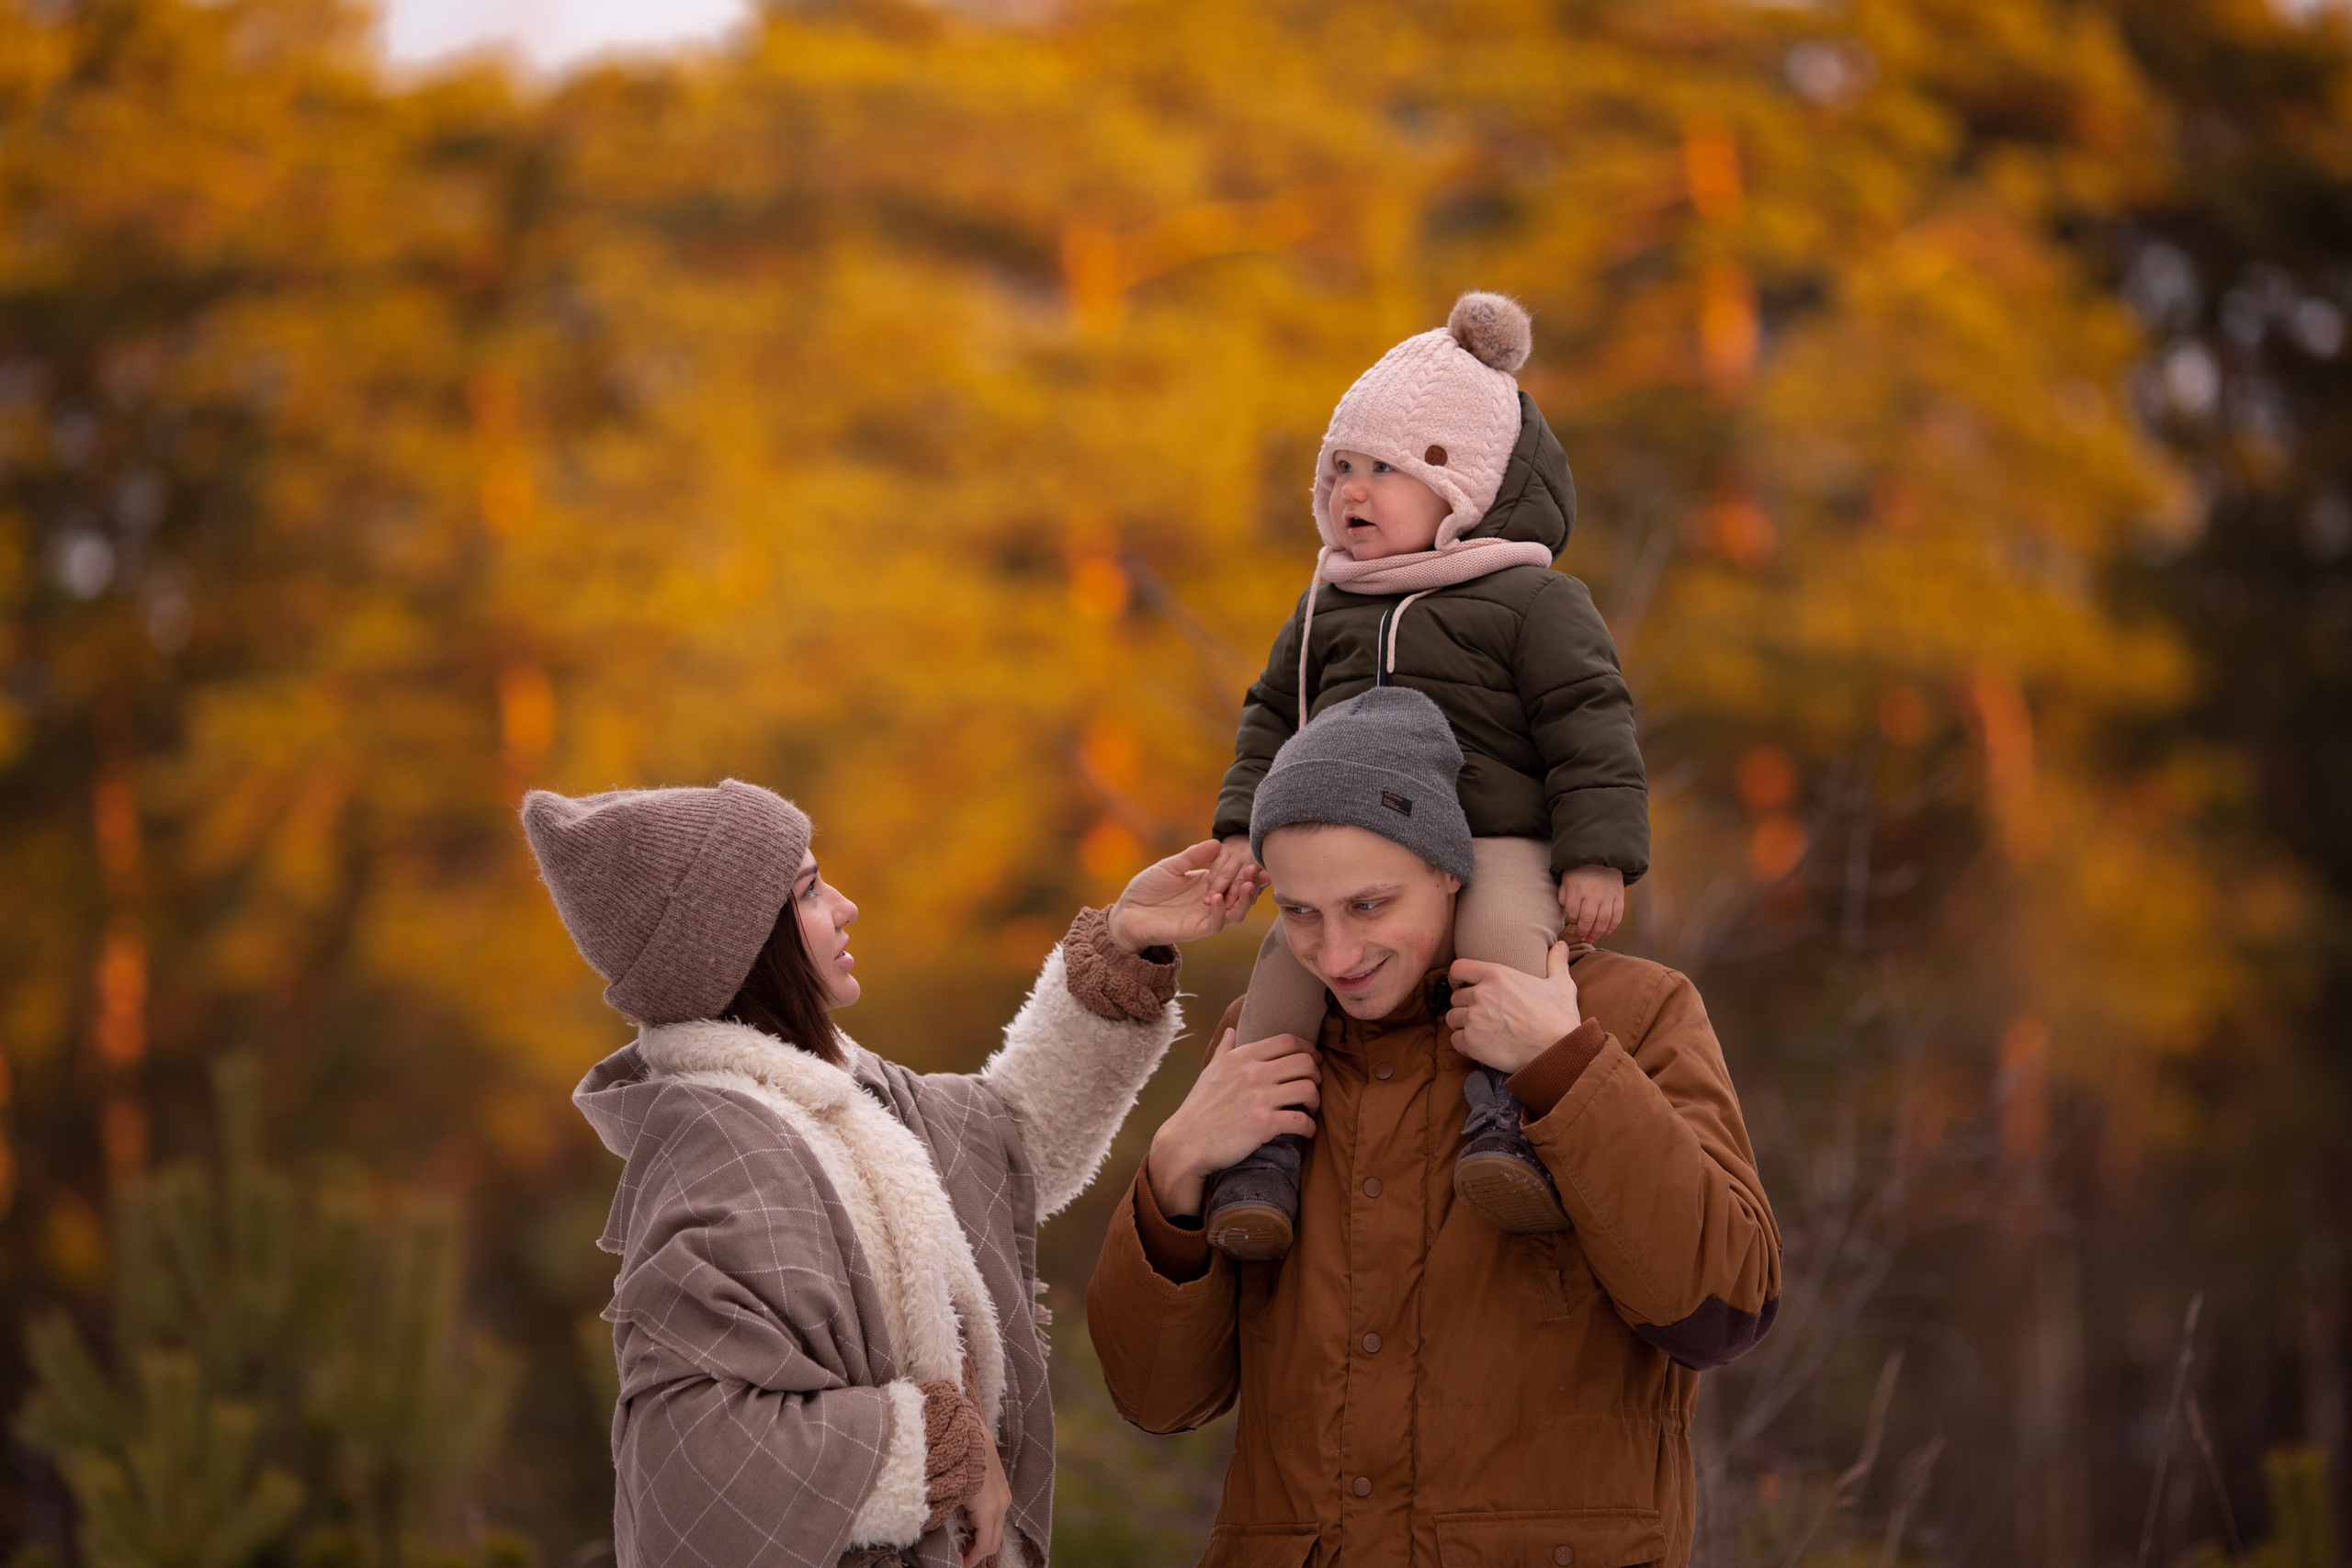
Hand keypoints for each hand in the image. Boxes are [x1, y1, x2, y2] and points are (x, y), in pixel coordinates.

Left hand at [959, 1438, 1009, 1566]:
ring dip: (981, 1537)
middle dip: (977, 1551)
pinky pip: (996, 1514)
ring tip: (961, 1540)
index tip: (959, 1564)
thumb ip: (947, 1515)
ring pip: (996, 1526)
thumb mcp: (949, 1491)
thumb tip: (940, 1532)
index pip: (985, 1544)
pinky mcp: (1002, 1486)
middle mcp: (1002, 1503)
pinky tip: (969, 1521)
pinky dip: (984, 1524)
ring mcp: (1004, 1494)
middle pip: (994, 1539)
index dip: (972, 1559)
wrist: (971, 1428)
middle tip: (959, 1556)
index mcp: (989, 1508)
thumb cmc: (957, 1460)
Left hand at [1107, 840, 1265, 951]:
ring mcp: (1204, 917)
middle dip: (1254, 885)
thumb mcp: (1170, 866)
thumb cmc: (1147, 888)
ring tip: (1249, 883)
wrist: (1127, 911)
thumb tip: (1216, 842)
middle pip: (1242, 897)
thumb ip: (1192, 856)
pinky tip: (1218, 898)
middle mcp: (1211, 902)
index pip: (1236, 879)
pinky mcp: (1194, 931)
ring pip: (1235, 914)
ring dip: (1245, 900)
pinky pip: (1214, 925)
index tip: (1257, 858)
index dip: (1249, 871)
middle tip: (1257, 870)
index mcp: (1207, 885)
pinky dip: (1220, 912)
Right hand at [1145, 1028, 1320, 1216]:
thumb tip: (1231, 1030)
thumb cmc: (1198, 1107)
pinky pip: (1301, 1120)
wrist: (1186, 1142)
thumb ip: (1224, 1049)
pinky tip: (1306, 1131)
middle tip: (1313, 1088)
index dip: (1309, 1049)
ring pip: (1309, 1089)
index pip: (1288, 1041)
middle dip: (1316, 1075)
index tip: (1313, 1061)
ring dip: (1316, 1101)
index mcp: (1241, 1057)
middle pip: (1305, 1062)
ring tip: (1310, 1109)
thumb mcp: (1209, 1071)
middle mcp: (1252, 1073)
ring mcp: (1259, 1098)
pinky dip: (1309, 1127)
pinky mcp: (1264, 1124)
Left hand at [1446, 942, 1582, 1074]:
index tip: (1462, 986)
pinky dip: (1465, 1044)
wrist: (1558, 1049)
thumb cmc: (1559, 1018)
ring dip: (1463, 1025)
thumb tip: (1561, 944)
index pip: (1458, 968)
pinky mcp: (1471, 1040)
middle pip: (1455, 997)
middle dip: (1465, 1006)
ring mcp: (1474, 1017)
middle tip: (1480, 1016)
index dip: (1457, 978)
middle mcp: (1481, 993)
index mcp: (1497, 975)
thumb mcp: (1561, 985)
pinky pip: (1455, 1040)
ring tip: (1481, 1032)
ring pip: (1452, 1019)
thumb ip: (1555, 962)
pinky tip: (1480, 1047)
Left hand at [1557, 865, 1625, 942]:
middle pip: (1587, 918)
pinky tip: (1608, 932)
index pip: (1572, 911)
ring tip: (1592, 939)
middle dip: (1583, 931)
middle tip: (1581, 937)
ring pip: (1603, 919)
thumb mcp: (1567, 878)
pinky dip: (1613, 925)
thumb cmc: (1581, 868)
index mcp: (1577, 888)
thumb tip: (1567, 911)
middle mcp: (1593, 893)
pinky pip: (1618, 914)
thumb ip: (1564, 894)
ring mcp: (1607, 895)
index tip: (1572, 922)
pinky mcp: (1619, 895)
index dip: (1571, 920)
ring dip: (1597, 932)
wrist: (1602, 854)